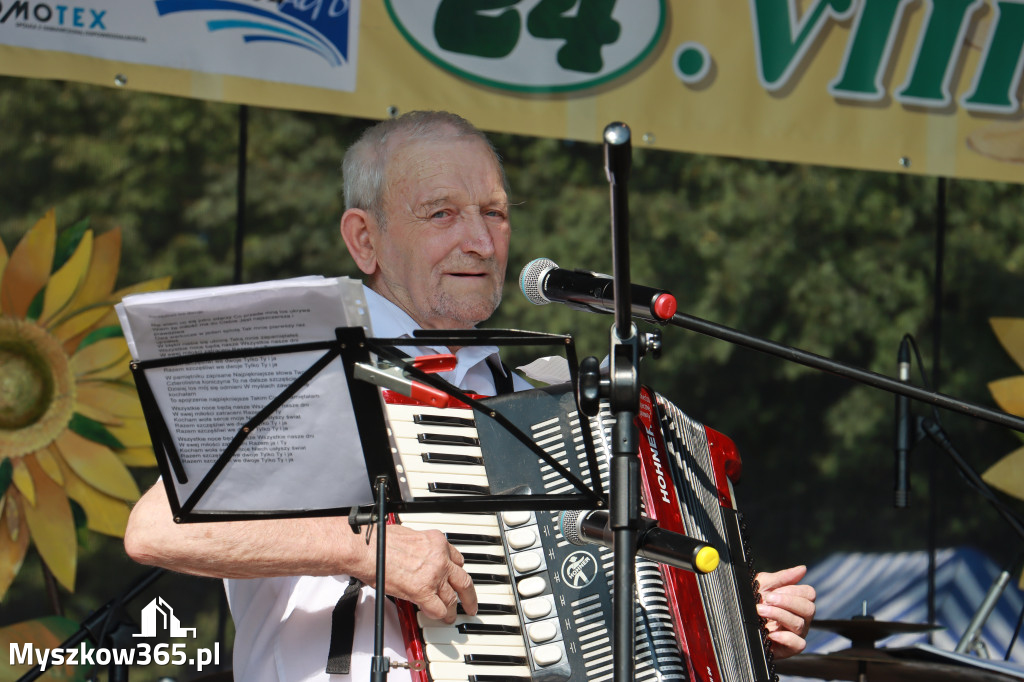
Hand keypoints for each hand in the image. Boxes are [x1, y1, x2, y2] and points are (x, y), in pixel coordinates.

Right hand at [353, 525, 477, 623]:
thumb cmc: (380, 541)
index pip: (457, 559)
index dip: (457, 571)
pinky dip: (439, 615)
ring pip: (452, 598)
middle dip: (469, 595)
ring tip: (451, 616)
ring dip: (452, 609)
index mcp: (437, 541)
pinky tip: (438, 618)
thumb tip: (419, 556)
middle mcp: (440, 558)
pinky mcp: (423, 592)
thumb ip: (421, 548)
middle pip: (463, 580)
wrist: (368, 550)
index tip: (456, 578)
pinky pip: (438, 609)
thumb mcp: (410, 535)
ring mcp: (434, 576)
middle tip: (471, 603)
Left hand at [756, 565, 815, 658]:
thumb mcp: (762, 585)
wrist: (736, 622)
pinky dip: (786, 637)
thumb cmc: (752, 601)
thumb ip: (781, 577)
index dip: (794, 591)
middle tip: (768, 599)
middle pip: (809, 609)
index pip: (809, 594)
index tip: (774, 591)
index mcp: (796, 602)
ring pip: (800, 624)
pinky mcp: (788, 648)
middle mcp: (799, 618)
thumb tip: (802, 568)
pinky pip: (798, 644)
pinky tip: (772, 632)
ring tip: (761, 611)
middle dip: (787, 602)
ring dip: (779, 615)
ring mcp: (795, 633)